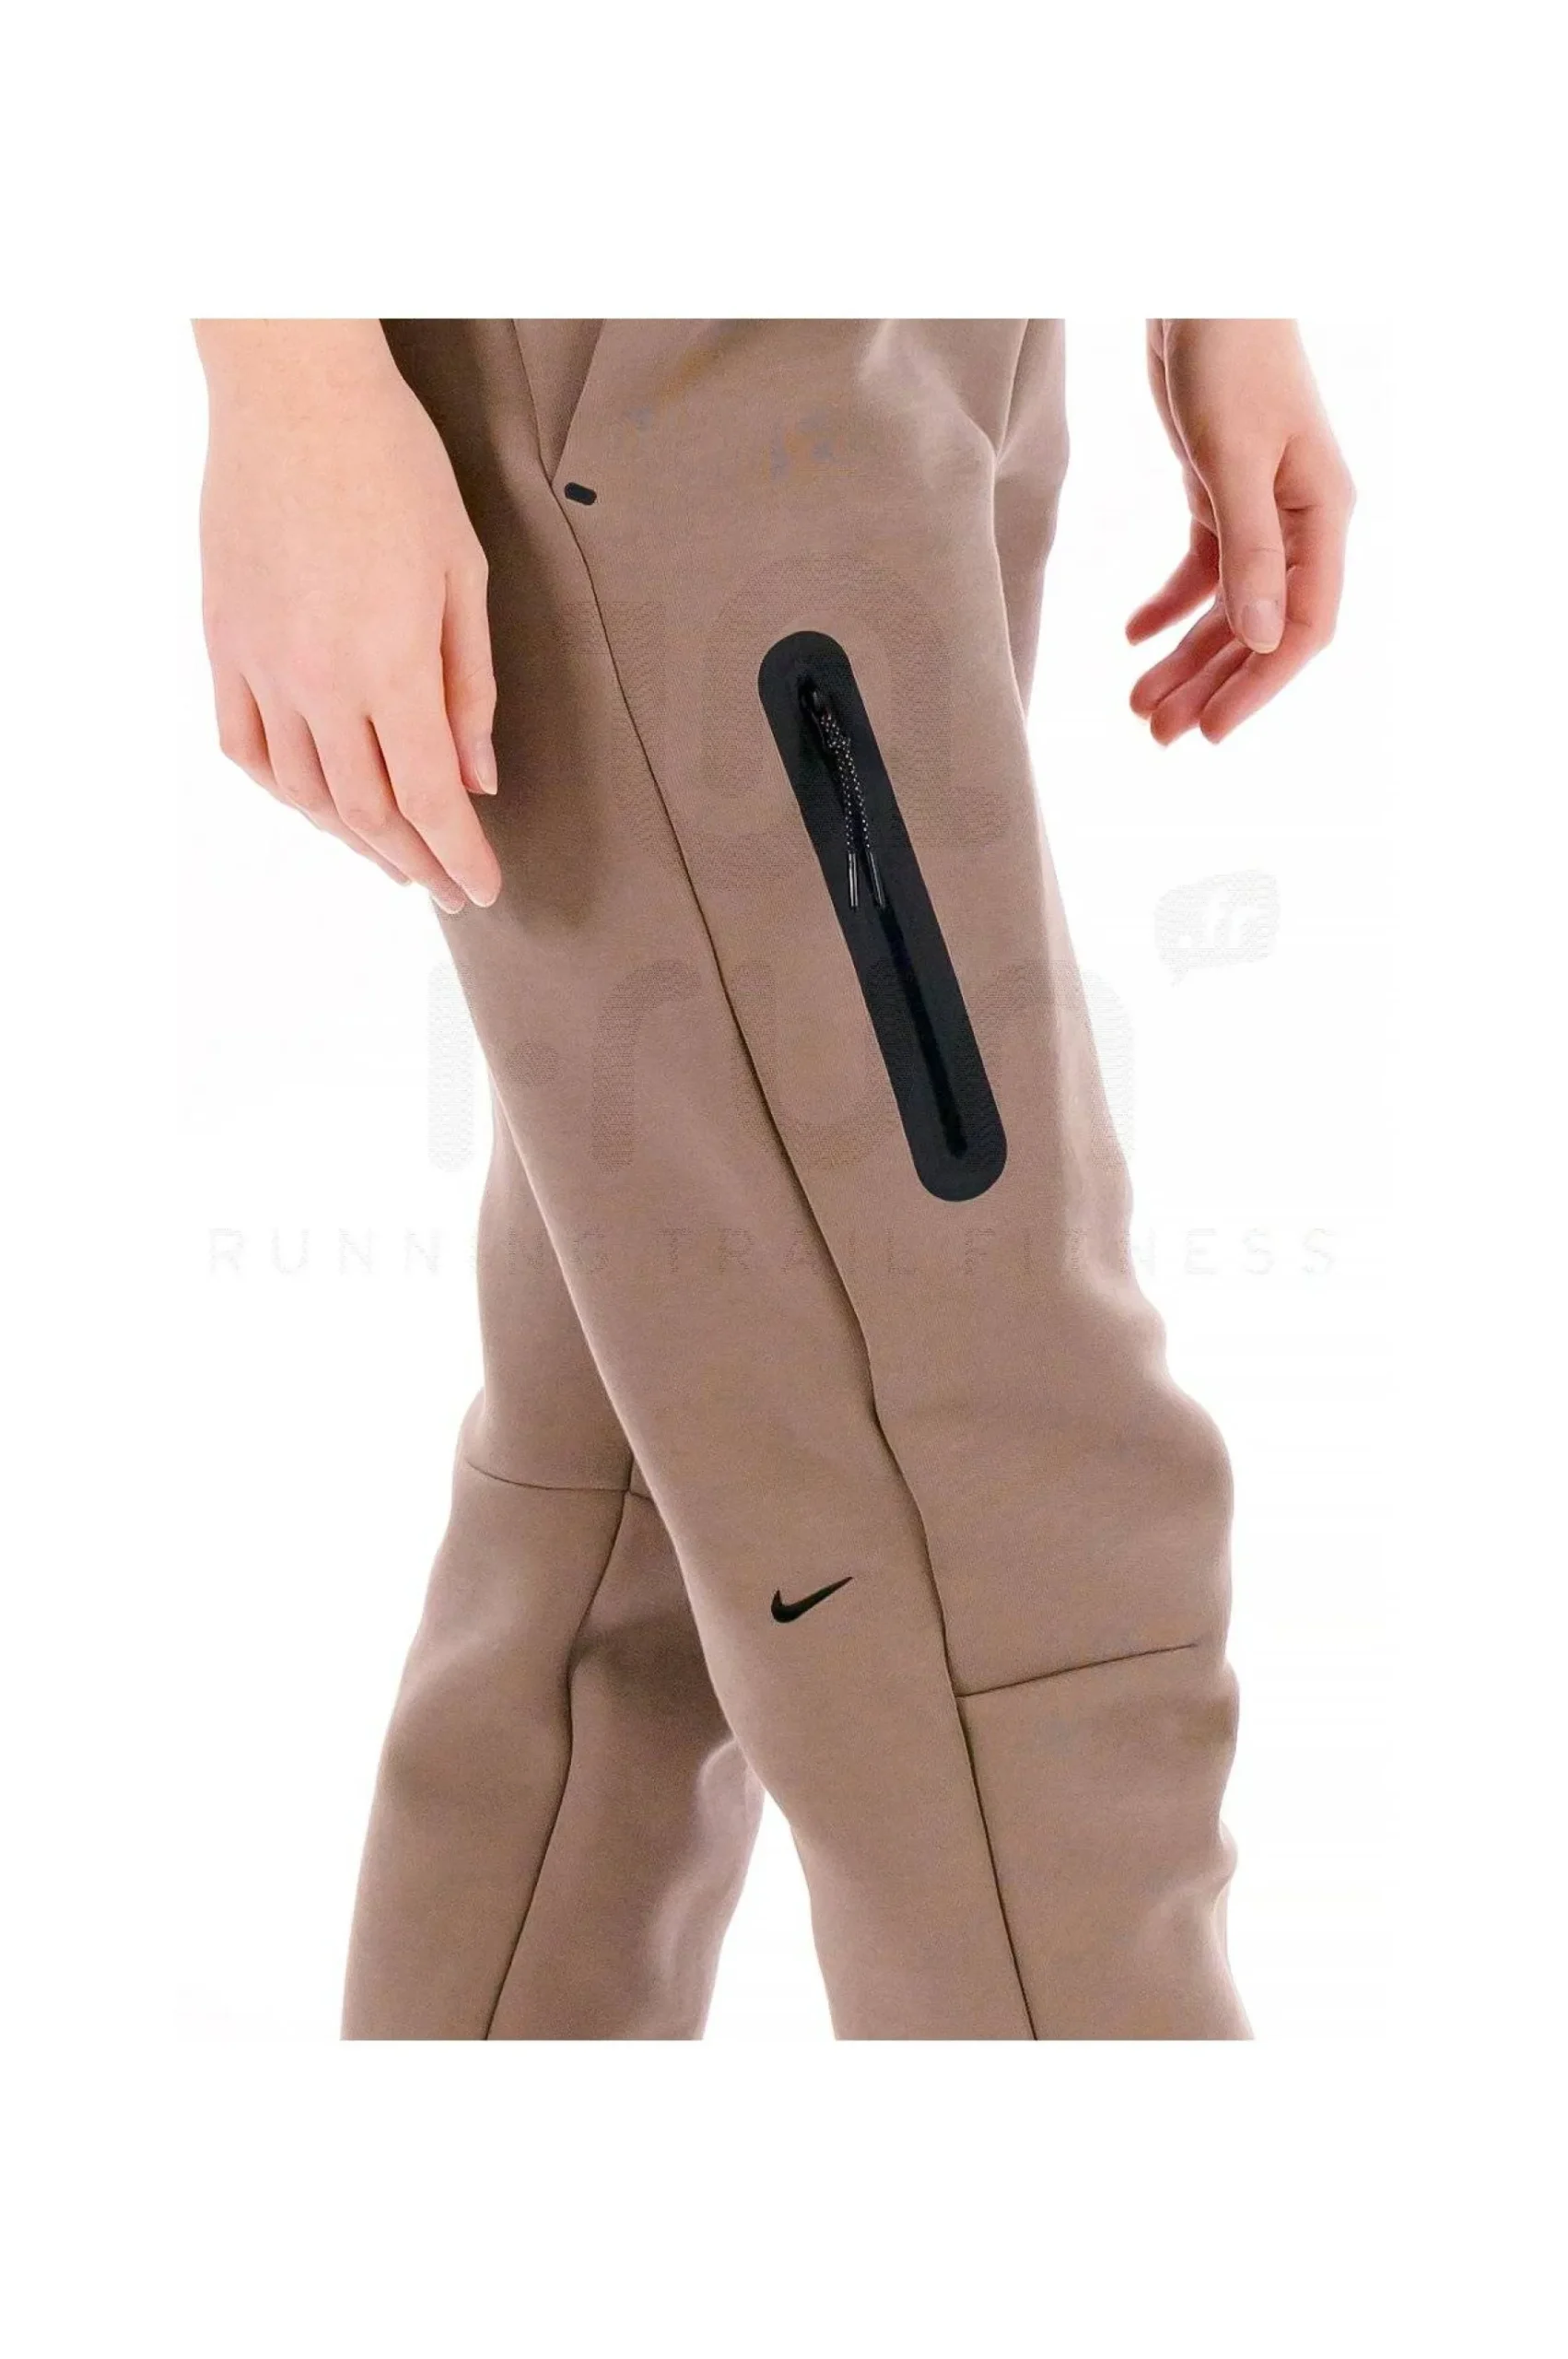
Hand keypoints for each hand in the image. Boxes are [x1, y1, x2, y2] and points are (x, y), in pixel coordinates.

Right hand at [196, 320, 501, 911]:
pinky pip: (243, 744)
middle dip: (413, 863)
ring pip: (303, 791)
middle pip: (368, 812)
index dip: (460, 857)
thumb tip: (479, 777)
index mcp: (392, 665)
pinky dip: (280, 788)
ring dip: (350, 838)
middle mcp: (321, 681)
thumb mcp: (463, 574)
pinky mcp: (223, 641)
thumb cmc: (392, 466)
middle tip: (442, 886)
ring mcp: (262, 665)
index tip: (482, 889)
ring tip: (388, 855)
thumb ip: (470, 686)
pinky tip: (309, 801)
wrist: (294, 393)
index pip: (431, 799)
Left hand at [1128, 320, 1353, 744]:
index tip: (1213, 732)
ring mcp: (1259, 510)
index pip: (1301, 627)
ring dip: (1184, 657)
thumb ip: (1247, 551)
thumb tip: (1259, 640)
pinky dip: (1166, 606)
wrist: (1205, 286)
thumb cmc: (1231, 358)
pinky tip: (1131, 637)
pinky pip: (1200, 570)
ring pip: (1225, 608)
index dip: (1259, 686)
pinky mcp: (1218, 492)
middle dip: (1210, 685)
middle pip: (1258, 629)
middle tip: (1158, 735)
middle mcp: (1298, 522)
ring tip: (1138, 704)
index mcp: (1320, 517)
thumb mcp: (1233, 459)